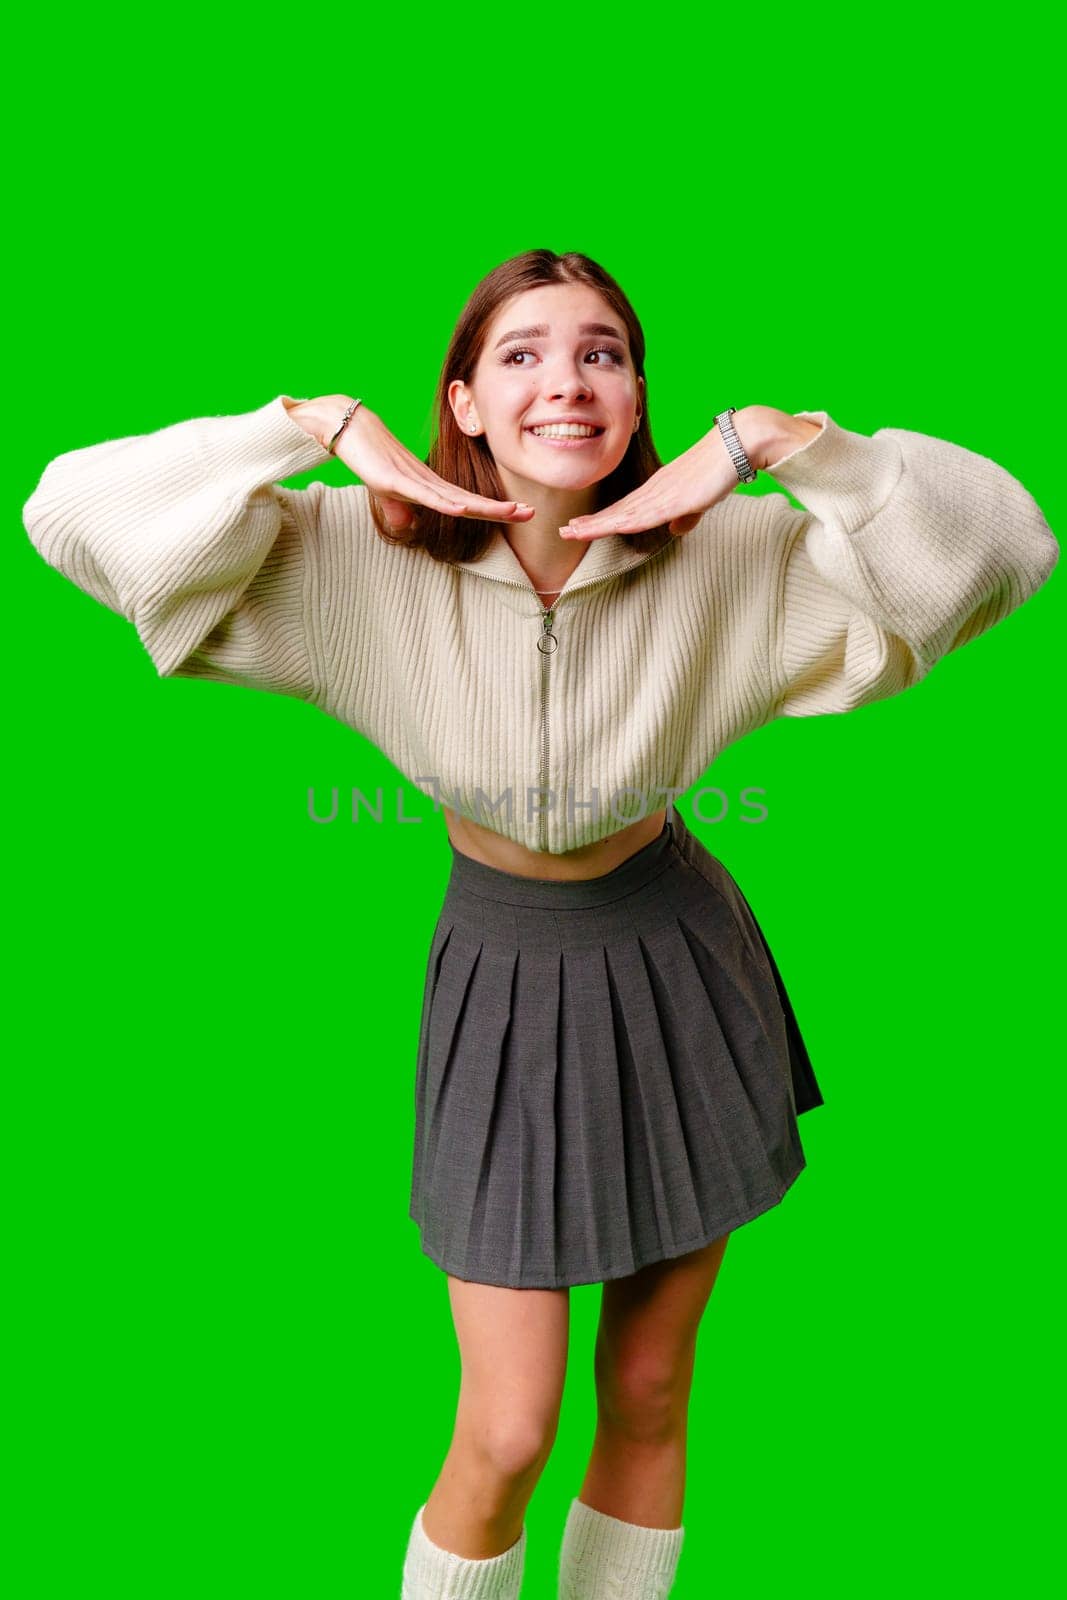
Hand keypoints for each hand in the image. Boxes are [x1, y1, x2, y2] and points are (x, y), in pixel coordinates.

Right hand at [291, 397, 533, 531]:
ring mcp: (416, 481)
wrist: (350, 430)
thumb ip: (402, 510)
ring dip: (484, 507)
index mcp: (432, 488)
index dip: (495, 510)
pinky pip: (427, 495)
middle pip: (472, 500)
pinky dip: (446, 503)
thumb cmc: (370, 458)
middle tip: (532, 513)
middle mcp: (430, 483)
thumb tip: (411, 526)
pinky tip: (464, 509)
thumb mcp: (390, 492)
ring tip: (512, 512)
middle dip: (502, 508)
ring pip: (456, 499)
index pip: (470, 503)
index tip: (521, 513)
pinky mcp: (398, 479)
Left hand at [559, 406, 819, 540]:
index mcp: (659, 488)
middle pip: (617, 510)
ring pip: (623, 514)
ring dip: (597, 524)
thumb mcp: (700, 498)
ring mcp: (664, 493)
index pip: (625, 508)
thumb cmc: (722, 466)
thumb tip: (676, 531)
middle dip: (590, 522)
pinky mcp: (676, 498)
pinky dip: (623, 522)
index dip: (602, 519)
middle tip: (564, 531)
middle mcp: (656, 489)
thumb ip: (687, 515)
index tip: (580, 526)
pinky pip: (645, 514)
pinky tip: (607, 527)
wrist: (738, 442)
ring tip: (572, 532)